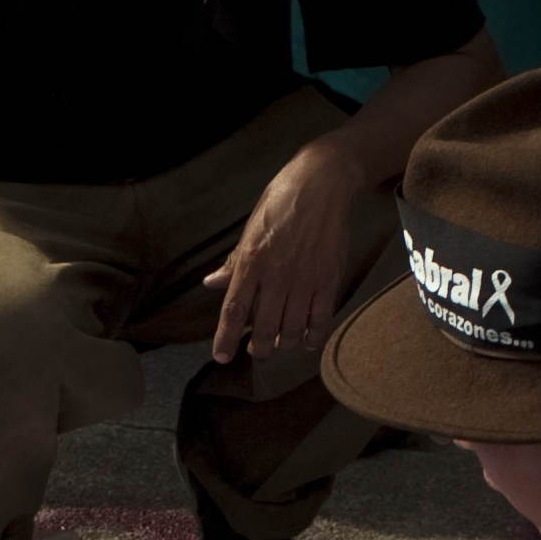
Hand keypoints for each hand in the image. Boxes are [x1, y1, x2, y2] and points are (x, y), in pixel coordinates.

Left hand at [204, 139, 359, 364]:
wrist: (323, 182)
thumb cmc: (281, 201)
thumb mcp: (250, 229)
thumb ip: (234, 263)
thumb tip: (211, 284)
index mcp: (252, 260)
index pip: (234, 309)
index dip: (225, 337)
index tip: (221, 357)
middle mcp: (276, 274)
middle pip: (264, 327)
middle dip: (258, 348)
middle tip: (256, 351)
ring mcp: (305, 278)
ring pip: (292, 329)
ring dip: (284, 344)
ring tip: (280, 345)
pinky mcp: (329, 278)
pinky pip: (321, 319)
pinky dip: (314, 336)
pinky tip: (308, 342)